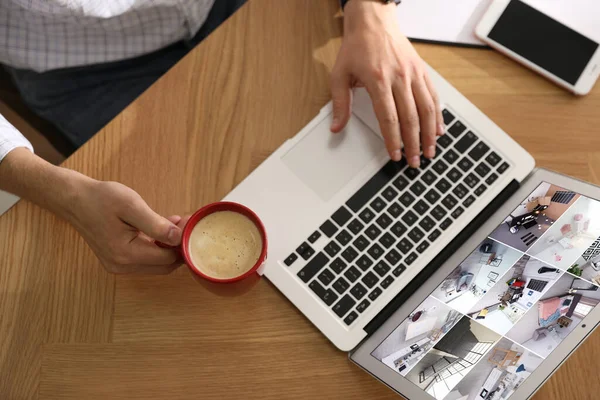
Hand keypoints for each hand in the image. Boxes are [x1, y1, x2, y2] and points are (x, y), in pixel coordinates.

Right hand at [0, 148, 187, 274]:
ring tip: (176, 223)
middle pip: (164, 266)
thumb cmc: (101, 199)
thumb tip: (178, 238)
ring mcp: (118, 265)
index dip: (182, 243)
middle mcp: (122, 266)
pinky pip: (145, 259)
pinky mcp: (118, 260)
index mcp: (126, 254)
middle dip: (179, 247)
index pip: (167, 258)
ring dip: (169, 246)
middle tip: (185, 223)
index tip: (190, 223)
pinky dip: (157, 246)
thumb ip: (156, 224)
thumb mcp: (131, 206)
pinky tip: (162, 228)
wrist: (74, 199)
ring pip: (156, 263)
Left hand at [331, 0, 443, 167]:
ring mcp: (413, 74)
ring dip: (430, 133)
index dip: (393, 140)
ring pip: (427, 109)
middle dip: (414, 143)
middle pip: (411, 118)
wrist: (373, 20)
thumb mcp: (339, 74)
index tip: (395, 155)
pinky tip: (439, 129)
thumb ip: (340, 103)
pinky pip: (433, 96)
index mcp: (378, 80)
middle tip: (415, 161)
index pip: (389, 118)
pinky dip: (438, 115)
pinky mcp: (422, 71)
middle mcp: (399, 78)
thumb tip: (337, 127)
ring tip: (430, 151)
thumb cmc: (356, 47)